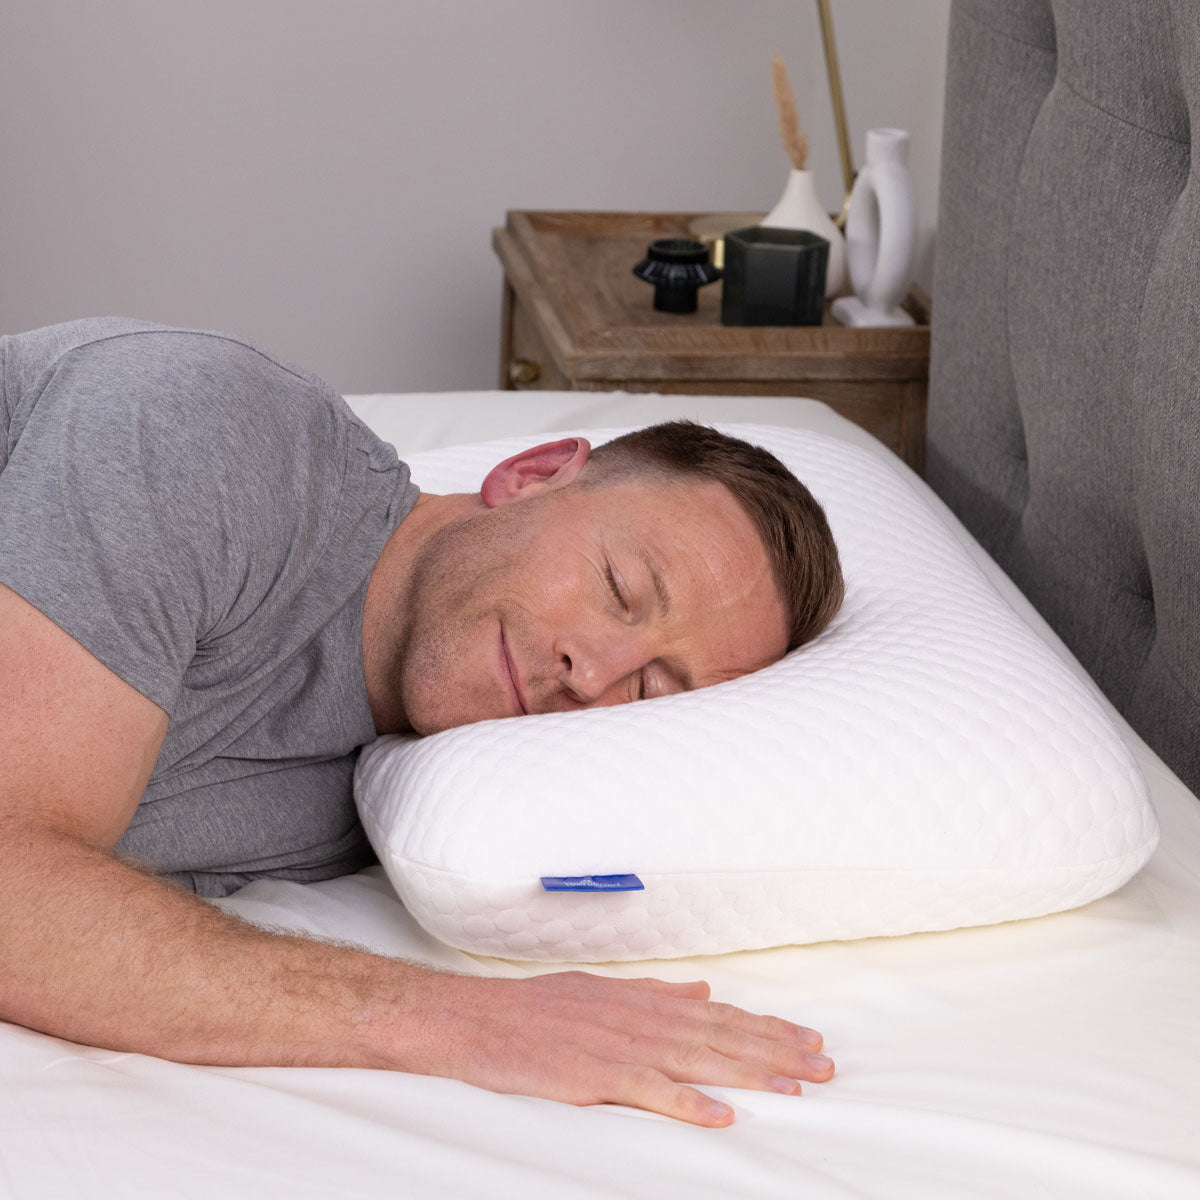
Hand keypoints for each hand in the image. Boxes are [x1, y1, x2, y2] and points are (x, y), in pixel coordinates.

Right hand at [396, 969, 833, 1125]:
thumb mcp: (599, 989)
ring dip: (751, 1071)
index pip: (718, 1013)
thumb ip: (653, 992)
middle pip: (721, 1034)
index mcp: (642, 999)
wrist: (474, 1019)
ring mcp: (620, 1045)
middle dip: (777, 1049)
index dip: (766, 1027)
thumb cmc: (533, 1008)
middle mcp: (640, 1017)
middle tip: (824, 1064)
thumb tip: (699, 989)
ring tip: (796, 1086)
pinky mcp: (596, 1075)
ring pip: (700, 1059)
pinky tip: (722, 1116)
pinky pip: (651, 1091)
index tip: (807, 1038)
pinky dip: (688, 1103)